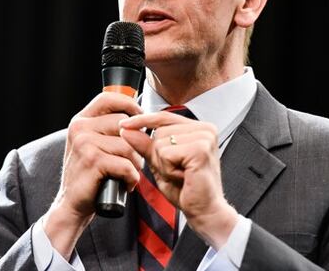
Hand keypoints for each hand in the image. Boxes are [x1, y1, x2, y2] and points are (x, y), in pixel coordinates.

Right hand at [43, 92, 142, 258]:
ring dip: (135, 164)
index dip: (129, 104)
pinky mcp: (92, 161)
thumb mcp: (93, 145)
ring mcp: (84, 143)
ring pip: (128, 146)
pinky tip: (126, 184)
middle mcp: (80, 127)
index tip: (140, 118)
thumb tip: (139, 114)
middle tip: (131, 162)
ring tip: (127, 174)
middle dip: (136, 145)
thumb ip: (108, 128)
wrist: (72, 205)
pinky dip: (131, 178)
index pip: (108, 98)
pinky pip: (126, 165)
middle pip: (124, 124)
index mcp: (81, 120)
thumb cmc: (90, 175)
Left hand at [119, 111, 238, 248]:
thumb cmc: (187, 189)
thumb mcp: (161, 163)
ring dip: (164, 164)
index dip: (143, 120)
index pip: (165, 117)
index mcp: (199, 129)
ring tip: (181, 175)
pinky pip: (166, 154)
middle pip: (160, 132)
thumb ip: (145, 145)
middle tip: (177, 171)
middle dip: (159, 155)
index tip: (123, 124)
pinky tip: (183, 177)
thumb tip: (126, 129)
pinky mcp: (200, 150)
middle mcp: (205, 129)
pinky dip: (168, 169)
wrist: (204, 211)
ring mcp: (205, 138)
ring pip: (161, 143)